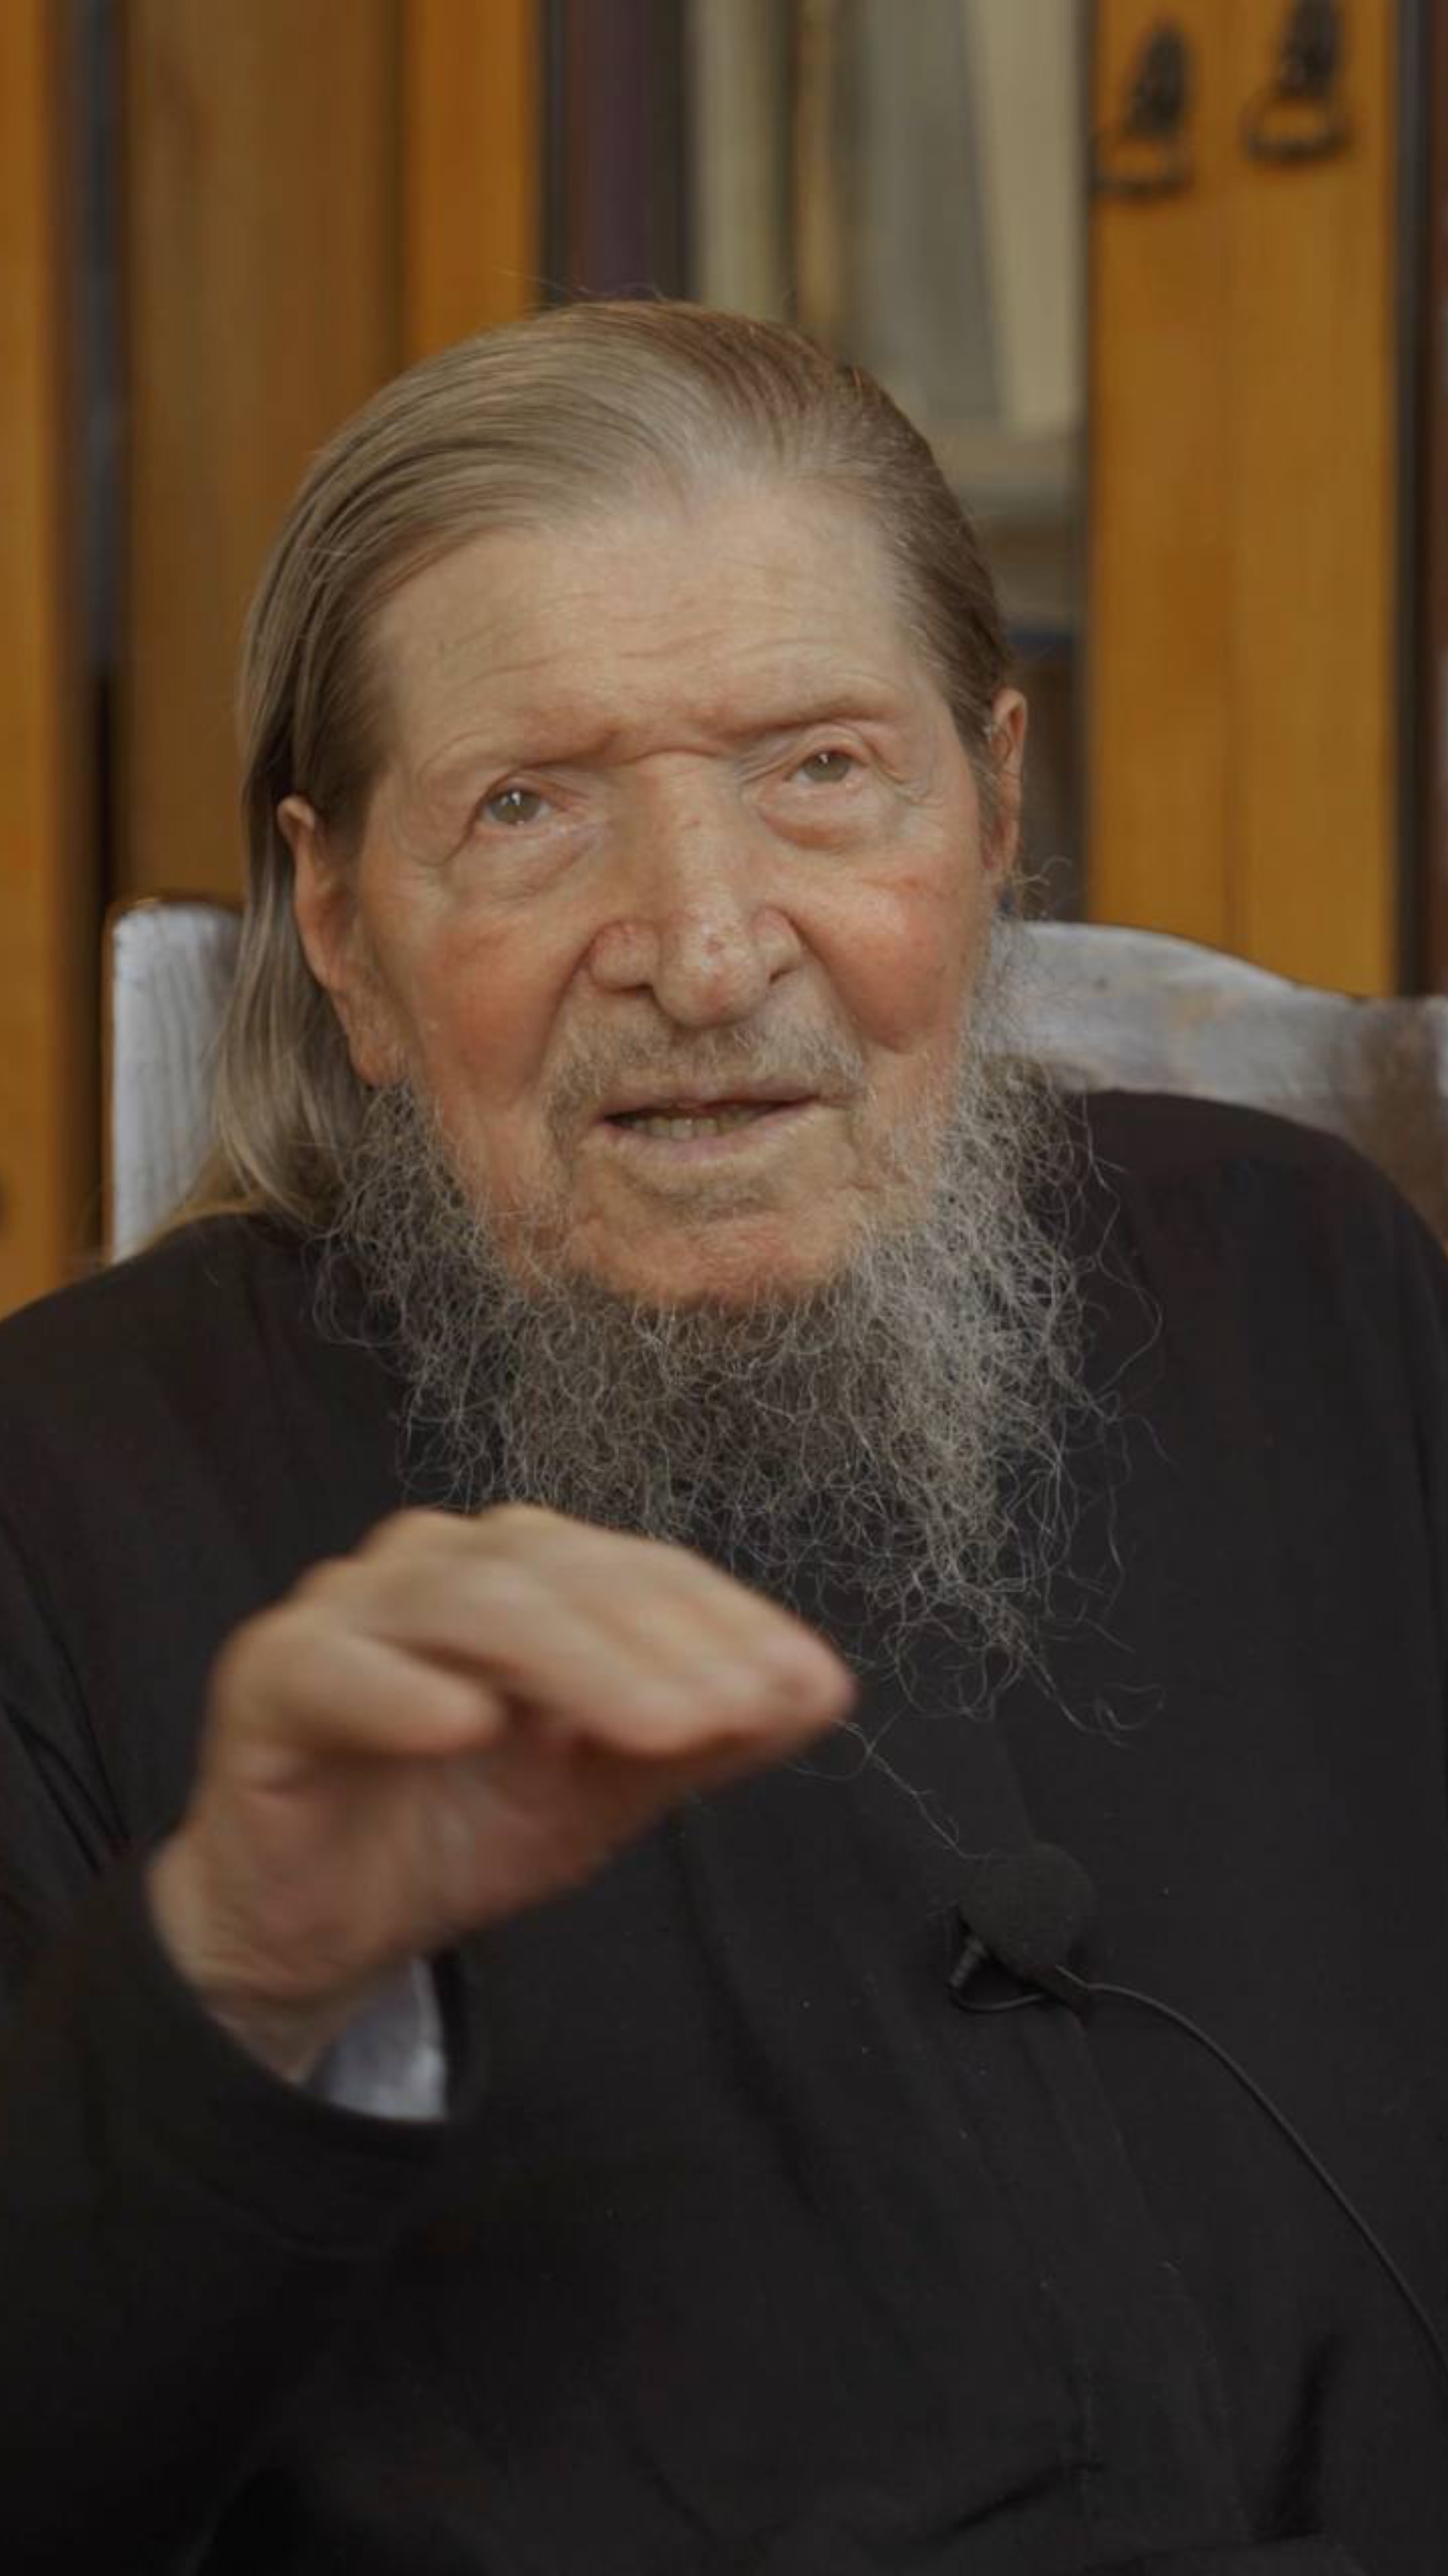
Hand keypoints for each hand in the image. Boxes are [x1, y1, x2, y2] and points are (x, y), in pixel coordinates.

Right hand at [148, 1505, 853, 2080]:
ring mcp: (345, 1609)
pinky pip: (336, 1668)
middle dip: (661, 1642)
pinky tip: (467, 1724)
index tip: (803, 1683)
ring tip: (657, 1725)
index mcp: (522, 1570)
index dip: (724, 1619)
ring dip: (573, 1661)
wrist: (320, 1925)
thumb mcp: (604, 1791)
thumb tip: (823, 1689)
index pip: (636, 1568)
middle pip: (558, 1572)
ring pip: (465, 1602)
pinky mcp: (269, 1676)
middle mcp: (435, 1563)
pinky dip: (403, 1690)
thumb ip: (702, 1738)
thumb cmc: (460, 1829)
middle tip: (735, 1713)